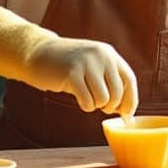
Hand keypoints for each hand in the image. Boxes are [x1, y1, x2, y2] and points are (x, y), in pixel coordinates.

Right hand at [0, 6, 137, 116]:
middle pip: (117, 93)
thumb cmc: (68, 66)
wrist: (37, 53)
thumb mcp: (93, 66)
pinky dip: (85, 106)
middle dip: (110, 106)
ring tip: (85, 96)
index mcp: (109, 53)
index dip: (130, 100)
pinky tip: (77, 98)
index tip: (125, 114)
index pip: (129, 80)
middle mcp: (101, 55)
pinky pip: (88, 101)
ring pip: (103, 99)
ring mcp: (86, 63)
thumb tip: (126, 112)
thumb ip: (109, 82)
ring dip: (95, 105)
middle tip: (98, 104)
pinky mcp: (72, 73)